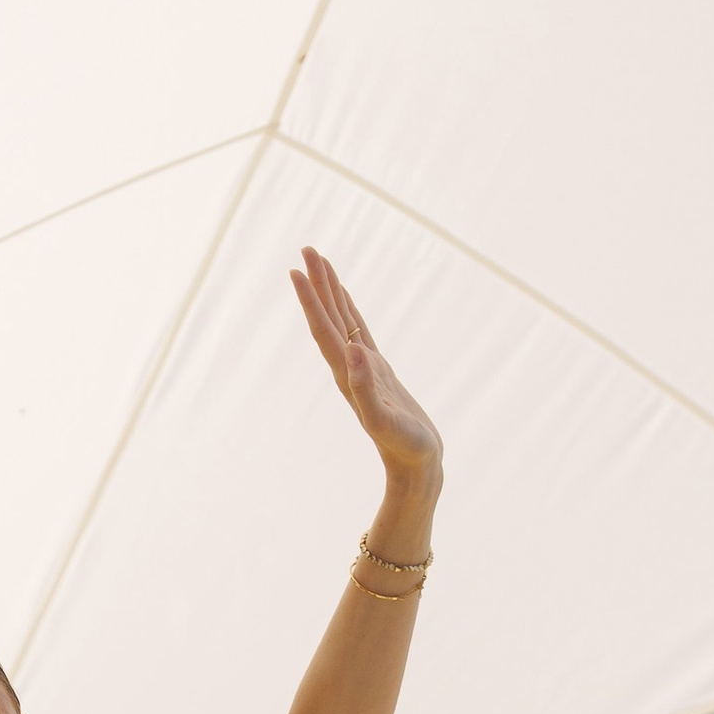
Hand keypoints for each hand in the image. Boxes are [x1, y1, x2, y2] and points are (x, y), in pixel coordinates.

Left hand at [289, 251, 440, 489]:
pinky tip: (343, 297)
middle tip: (307, 248)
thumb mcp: (385, 420)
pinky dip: (349, 310)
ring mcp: (362, 367)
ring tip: (320, 261)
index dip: (310, 301)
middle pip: (328, 317)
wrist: (417, 465)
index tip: (297, 270)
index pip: (323, 330)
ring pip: (342, 319)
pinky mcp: (377, 370)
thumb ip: (366, 388)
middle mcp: (349, 367)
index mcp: (347, 375)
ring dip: (330, 291)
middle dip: (317, 283)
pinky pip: (359, 331)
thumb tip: (352, 351)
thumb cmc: (404, 447)